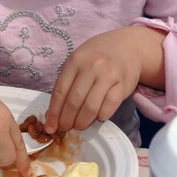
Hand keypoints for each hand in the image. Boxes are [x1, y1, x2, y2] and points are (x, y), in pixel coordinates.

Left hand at [44, 26, 163, 133]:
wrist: (126, 47)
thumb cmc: (95, 58)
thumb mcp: (77, 63)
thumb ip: (66, 84)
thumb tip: (53, 114)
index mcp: (75, 61)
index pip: (60, 91)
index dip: (54, 112)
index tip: (50, 126)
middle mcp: (91, 67)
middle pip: (74, 101)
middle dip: (67, 119)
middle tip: (65, 128)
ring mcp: (108, 76)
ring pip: (91, 106)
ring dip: (83, 121)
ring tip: (78, 126)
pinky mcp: (123, 85)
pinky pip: (109, 106)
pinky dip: (101, 116)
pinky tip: (97, 118)